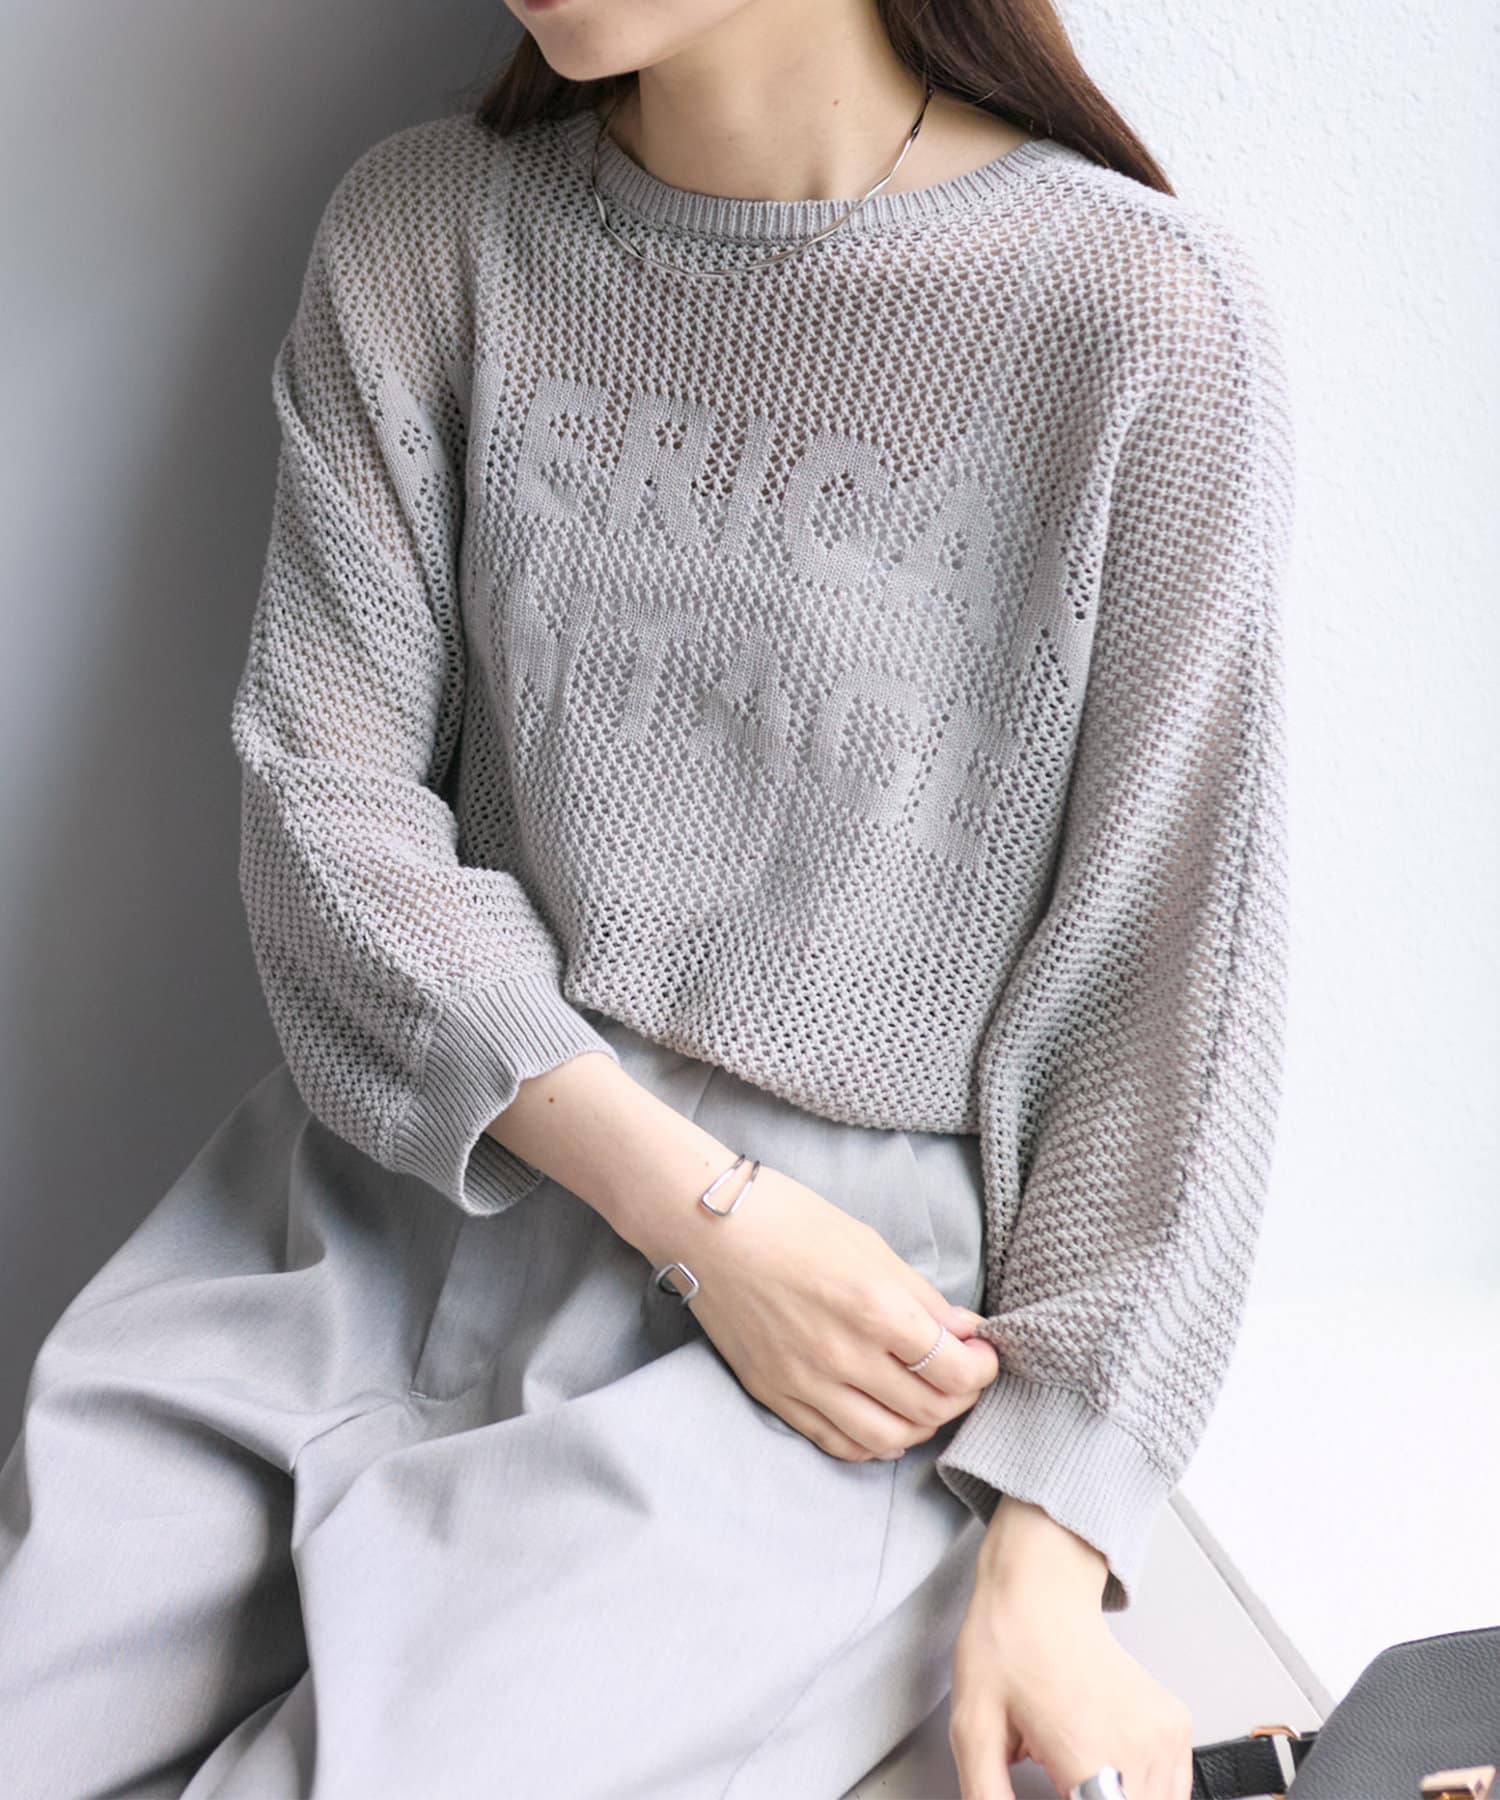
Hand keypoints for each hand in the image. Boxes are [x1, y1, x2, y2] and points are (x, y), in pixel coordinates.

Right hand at [678, 1163, 1001, 1459]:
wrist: (709, 1228)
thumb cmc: (791, 1220)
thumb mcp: (869, 1245)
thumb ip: (922, 1296)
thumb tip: (967, 1331)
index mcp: (874, 1308)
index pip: (954, 1367)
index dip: (983, 1367)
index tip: (985, 1354)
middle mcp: (843, 1355)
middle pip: (929, 1408)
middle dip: (961, 1396)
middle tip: (963, 1376)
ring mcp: (806, 1382)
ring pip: (887, 1439)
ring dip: (920, 1427)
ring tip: (926, 1401)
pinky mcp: (775, 1396)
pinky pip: (837, 1443)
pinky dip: (872, 1443)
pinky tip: (884, 1424)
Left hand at [949, 1515, 1192, 1799]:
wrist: (1039, 1592)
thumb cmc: (1007, 1644)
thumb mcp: (973, 1730)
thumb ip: (988, 1797)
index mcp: (1093, 1756)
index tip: (1052, 1792)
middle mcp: (1141, 1749)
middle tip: (1059, 1779)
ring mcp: (1166, 1738)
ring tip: (1075, 1774)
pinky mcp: (1176, 1729)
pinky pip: (1169, 1789)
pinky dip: (1138, 1792)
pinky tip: (1100, 1767)